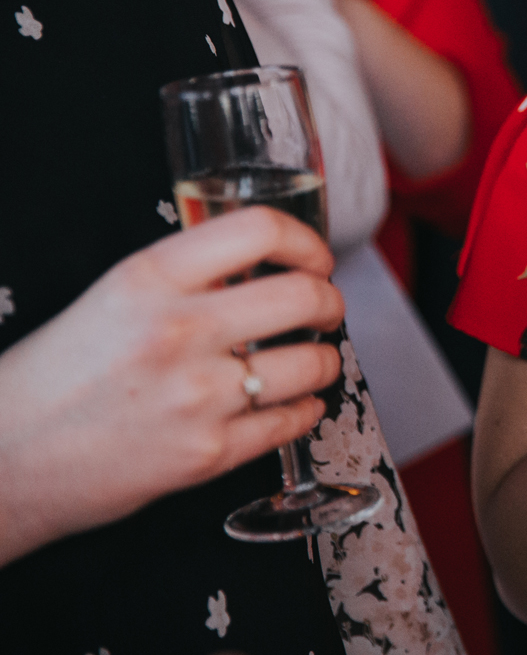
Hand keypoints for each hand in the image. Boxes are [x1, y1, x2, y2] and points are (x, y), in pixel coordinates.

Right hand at [0, 208, 345, 565]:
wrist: (3, 459)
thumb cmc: (57, 377)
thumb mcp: (113, 298)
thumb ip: (186, 277)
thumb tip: (264, 263)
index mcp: (148, 279)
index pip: (259, 231)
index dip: (306, 241)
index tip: (314, 258)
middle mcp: (177, 330)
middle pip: (303, 295)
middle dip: (330, 301)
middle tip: (325, 308)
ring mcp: (195, 396)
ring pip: (312, 363)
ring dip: (325, 360)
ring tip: (313, 360)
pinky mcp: (206, 454)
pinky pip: (292, 421)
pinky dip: (306, 410)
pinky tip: (297, 404)